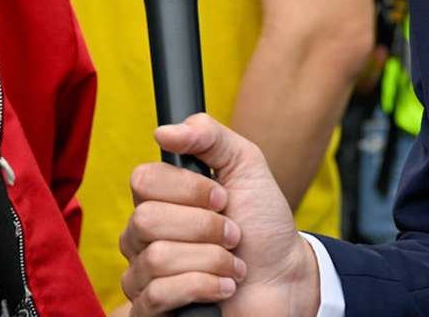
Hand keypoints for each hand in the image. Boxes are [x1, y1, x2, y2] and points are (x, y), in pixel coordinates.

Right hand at [119, 114, 322, 316]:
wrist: (285, 278)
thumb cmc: (263, 224)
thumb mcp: (246, 165)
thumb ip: (209, 137)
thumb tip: (163, 130)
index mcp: (159, 198)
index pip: (143, 180)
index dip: (189, 189)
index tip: (223, 198)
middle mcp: (143, 235)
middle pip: (147, 220)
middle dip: (206, 227)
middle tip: (232, 233)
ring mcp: (144, 274)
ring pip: (157, 258)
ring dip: (212, 260)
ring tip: (233, 264)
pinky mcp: (153, 310)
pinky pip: (158, 295)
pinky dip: (204, 287)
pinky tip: (223, 288)